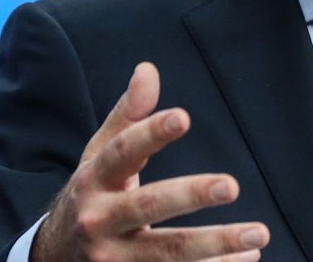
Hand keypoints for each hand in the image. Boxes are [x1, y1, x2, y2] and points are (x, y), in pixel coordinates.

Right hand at [33, 62, 269, 261]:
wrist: (54, 257)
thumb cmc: (91, 196)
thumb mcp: (98, 156)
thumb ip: (128, 117)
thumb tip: (148, 70)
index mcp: (93, 180)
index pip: (121, 153)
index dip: (150, 134)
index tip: (183, 117)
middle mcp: (99, 220)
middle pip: (148, 206)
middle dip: (190, 196)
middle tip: (231, 185)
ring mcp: (114, 259)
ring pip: (168, 253)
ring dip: (216, 245)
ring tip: (258, 234)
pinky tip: (248, 257)